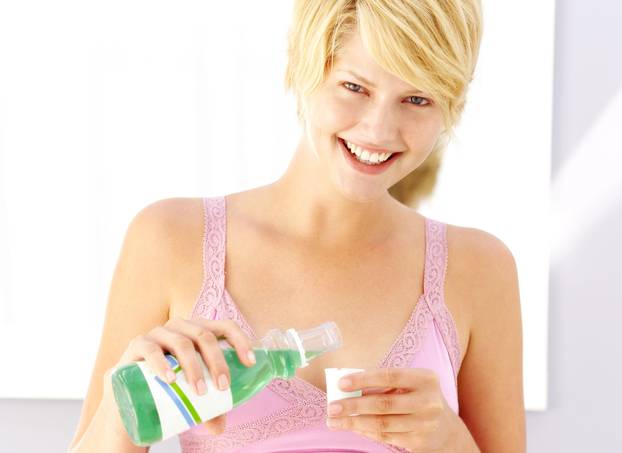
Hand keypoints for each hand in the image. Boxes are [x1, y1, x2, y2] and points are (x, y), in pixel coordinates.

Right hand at [103, 318, 256, 435]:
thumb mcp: (191, 397)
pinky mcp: (136, 346)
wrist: (128, 399)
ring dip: (194, 366)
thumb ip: (207, 409)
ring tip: (199, 391)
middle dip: (217, 361)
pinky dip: (162, 363)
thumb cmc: (167, 392)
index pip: (225, 327)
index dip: (240, 340)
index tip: (250, 363)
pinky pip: (150, 349)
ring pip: (182, 342)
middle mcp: (180, 327)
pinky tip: (169, 379)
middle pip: (205, 336)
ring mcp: (158, 334)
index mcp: (199, 332)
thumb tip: (220, 426)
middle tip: (222, 388)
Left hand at [326, 368, 457, 451]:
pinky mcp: (418, 442)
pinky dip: (365, 431)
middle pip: (384, 404)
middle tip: (332, 407)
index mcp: (425, 379)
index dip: (364, 379)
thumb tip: (348, 387)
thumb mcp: (410, 384)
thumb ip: (384, 383)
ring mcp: (424, 424)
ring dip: (354, 423)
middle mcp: (428, 401)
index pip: (390, 376)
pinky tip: (352, 427)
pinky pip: (386, 437)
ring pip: (382, 424)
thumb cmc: (418, 397)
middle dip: (353, 406)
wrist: (446, 429)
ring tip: (335, 421)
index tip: (341, 383)